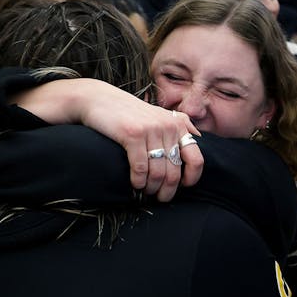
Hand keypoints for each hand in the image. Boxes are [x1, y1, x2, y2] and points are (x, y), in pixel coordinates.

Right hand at [14, 79, 203, 201]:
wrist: (98, 99)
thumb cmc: (129, 112)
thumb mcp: (159, 113)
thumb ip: (179, 123)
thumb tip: (198, 137)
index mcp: (178, 125)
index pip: (197, 159)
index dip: (191, 178)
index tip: (182, 187)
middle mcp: (168, 127)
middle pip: (176, 171)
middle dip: (167, 190)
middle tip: (159, 197)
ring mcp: (151, 130)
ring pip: (159, 173)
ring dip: (151, 188)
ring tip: (145, 191)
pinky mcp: (133, 135)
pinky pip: (141, 168)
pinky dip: (139, 181)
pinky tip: (135, 184)